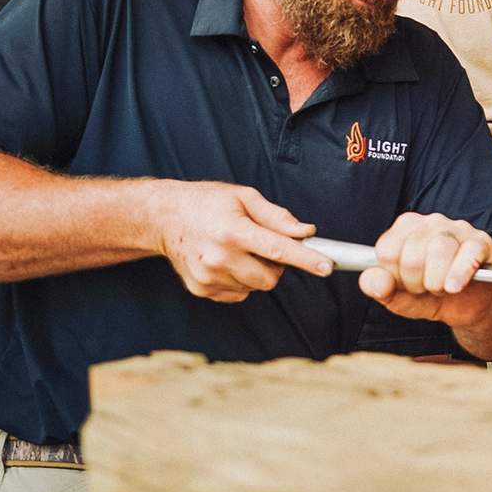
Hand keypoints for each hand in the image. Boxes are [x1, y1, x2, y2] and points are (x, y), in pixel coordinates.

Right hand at [149, 180, 329, 302]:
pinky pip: (239, 293)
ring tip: (241, 250)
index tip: (327, 266)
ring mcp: (208, 277)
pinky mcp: (201, 289)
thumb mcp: (244, 197)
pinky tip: (227, 261)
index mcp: (233, 231)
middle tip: (266, 246)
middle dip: (278, 265)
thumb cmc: (207, 202)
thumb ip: (277, 216)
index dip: (306, 259)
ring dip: (258, 272)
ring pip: (255, 287)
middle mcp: (219, 257)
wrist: (164, 218)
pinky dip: (241, 280)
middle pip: (271, 277)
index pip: (278, 250)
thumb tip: (306, 231)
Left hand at [357, 213, 491, 327]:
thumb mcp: (398, 297)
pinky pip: (469, 253)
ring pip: (440, 250)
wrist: (466, 305)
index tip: (405, 283)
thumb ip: (380, 288)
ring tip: (442, 287)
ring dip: (438, 282)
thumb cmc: (430, 294)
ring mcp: (457, 228)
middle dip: (418, 283)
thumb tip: (377, 281)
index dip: (396, 276)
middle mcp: (430, 221)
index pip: (388, 251)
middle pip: (412, 254)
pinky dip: (459, 274)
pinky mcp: (481, 241)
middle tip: (426, 288)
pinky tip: (455, 286)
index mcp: (405, 228)